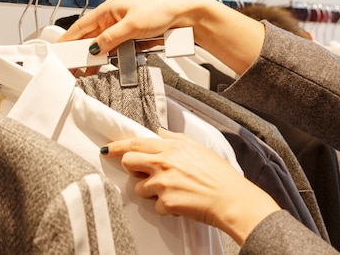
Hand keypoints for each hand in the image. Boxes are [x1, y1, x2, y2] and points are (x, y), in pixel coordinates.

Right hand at [58, 0, 201, 55]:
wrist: (184, 15)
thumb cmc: (160, 10)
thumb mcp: (132, 26)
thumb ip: (111, 38)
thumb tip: (95, 48)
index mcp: (108, 10)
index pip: (81, 27)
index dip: (68, 40)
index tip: (58, 52)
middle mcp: (112, 19)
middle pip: (90, 39)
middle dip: (80, 53)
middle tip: (70, 68)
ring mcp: (122, 30)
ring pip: (102, 46)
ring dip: (96, 58)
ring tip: (85, 72)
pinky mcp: (132, 39)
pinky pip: (116, 51)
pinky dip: (110, 59)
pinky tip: (105, 67)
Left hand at [102, 128, 280, 244]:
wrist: (232, 200)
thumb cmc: (220, 175)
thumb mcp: (199, 148)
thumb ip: (175, 139)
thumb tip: (159, 132)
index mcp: (171, 148)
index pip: (136, 143)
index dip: (118, 146)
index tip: (108, 149)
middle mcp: (164, 163)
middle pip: (129, 162)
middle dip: (133, 169)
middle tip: (145, 174)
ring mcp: (163, 183)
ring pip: (141, 188)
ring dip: (152, 191)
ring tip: (173, 190)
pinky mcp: (166, 202)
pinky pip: (156, 206)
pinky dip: (166, 207)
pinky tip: (181, 202)